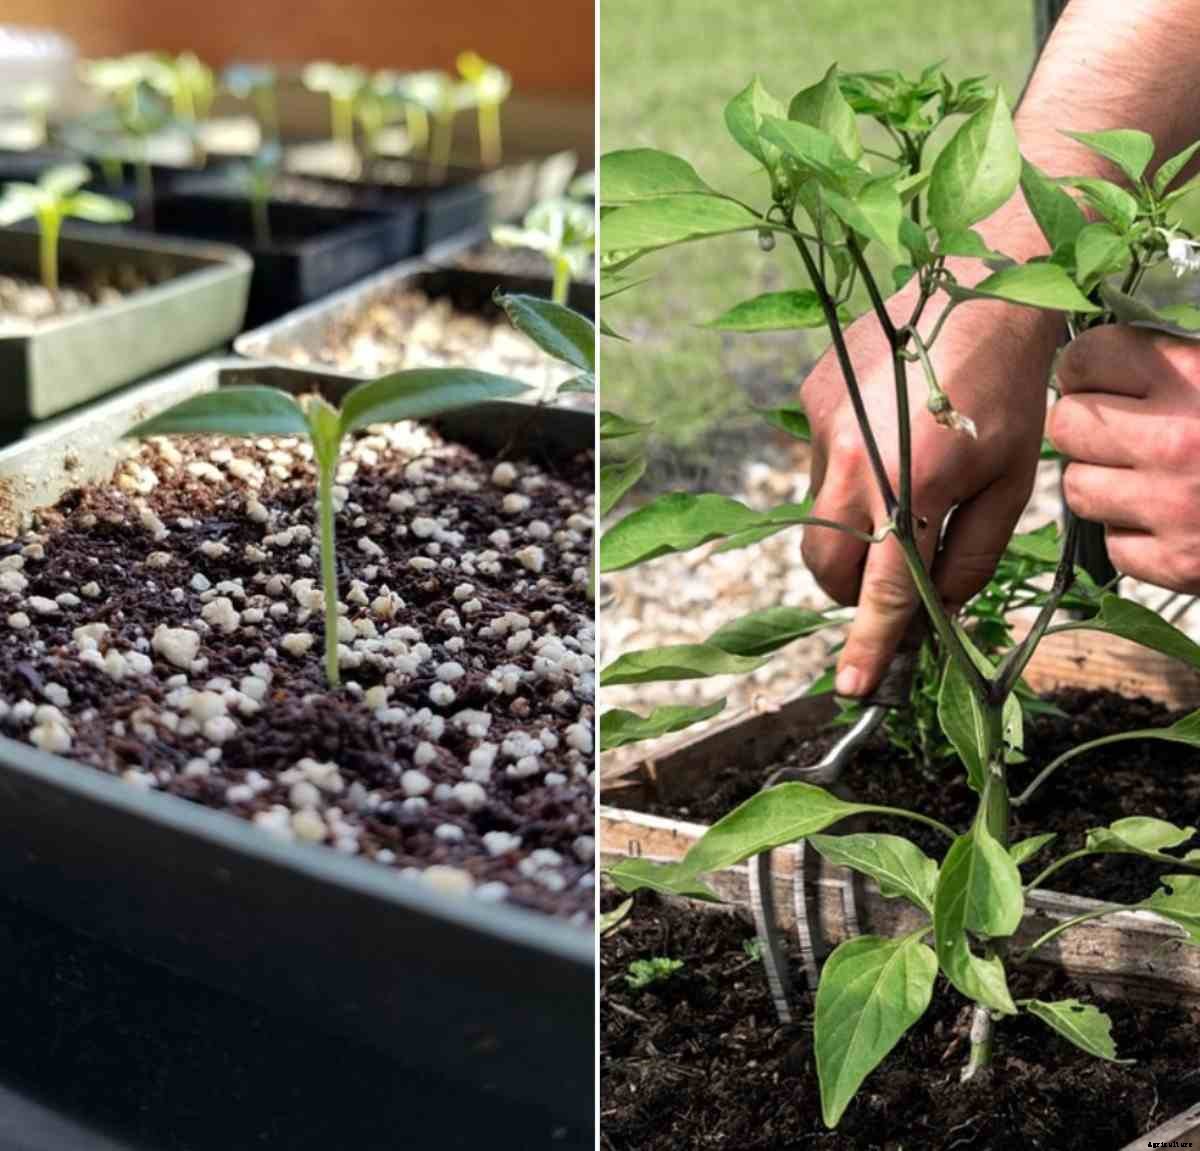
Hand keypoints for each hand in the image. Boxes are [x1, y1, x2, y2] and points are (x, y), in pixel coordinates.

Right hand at [802, 291, 1052, 695]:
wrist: (978, 285)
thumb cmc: (1009, 389)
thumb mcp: (1012, 481)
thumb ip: (972, 554)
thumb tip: (938, 606)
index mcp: (915, 481)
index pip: (885, 587)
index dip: (870, 643)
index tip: (853, 687)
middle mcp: (854, 458)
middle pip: (829, 566)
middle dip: (856, 589)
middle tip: (897, 574)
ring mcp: (822, 428)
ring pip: (817, 520)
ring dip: (851, 530)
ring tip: (898, 486)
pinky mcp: (808, 403)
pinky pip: (814, 469)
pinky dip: (846, 478)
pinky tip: (882, 440)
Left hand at [1049, 325, 1199, 591]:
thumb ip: (1177, 357)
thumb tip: (1096, 354)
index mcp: (1196, 376)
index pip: (1087, 357)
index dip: (1087, 366)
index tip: (1102, 375)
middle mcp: (1178, 440)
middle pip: (1067, 425)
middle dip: (1084, 425)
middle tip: (1115, 429)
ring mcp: (1175, 507)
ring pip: (1077, 488)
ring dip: (1102, 482)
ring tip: (1144, 475)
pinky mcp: (1178, 564)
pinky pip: (1113, 544)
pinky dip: (1134, 535)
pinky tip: (1170, 520)